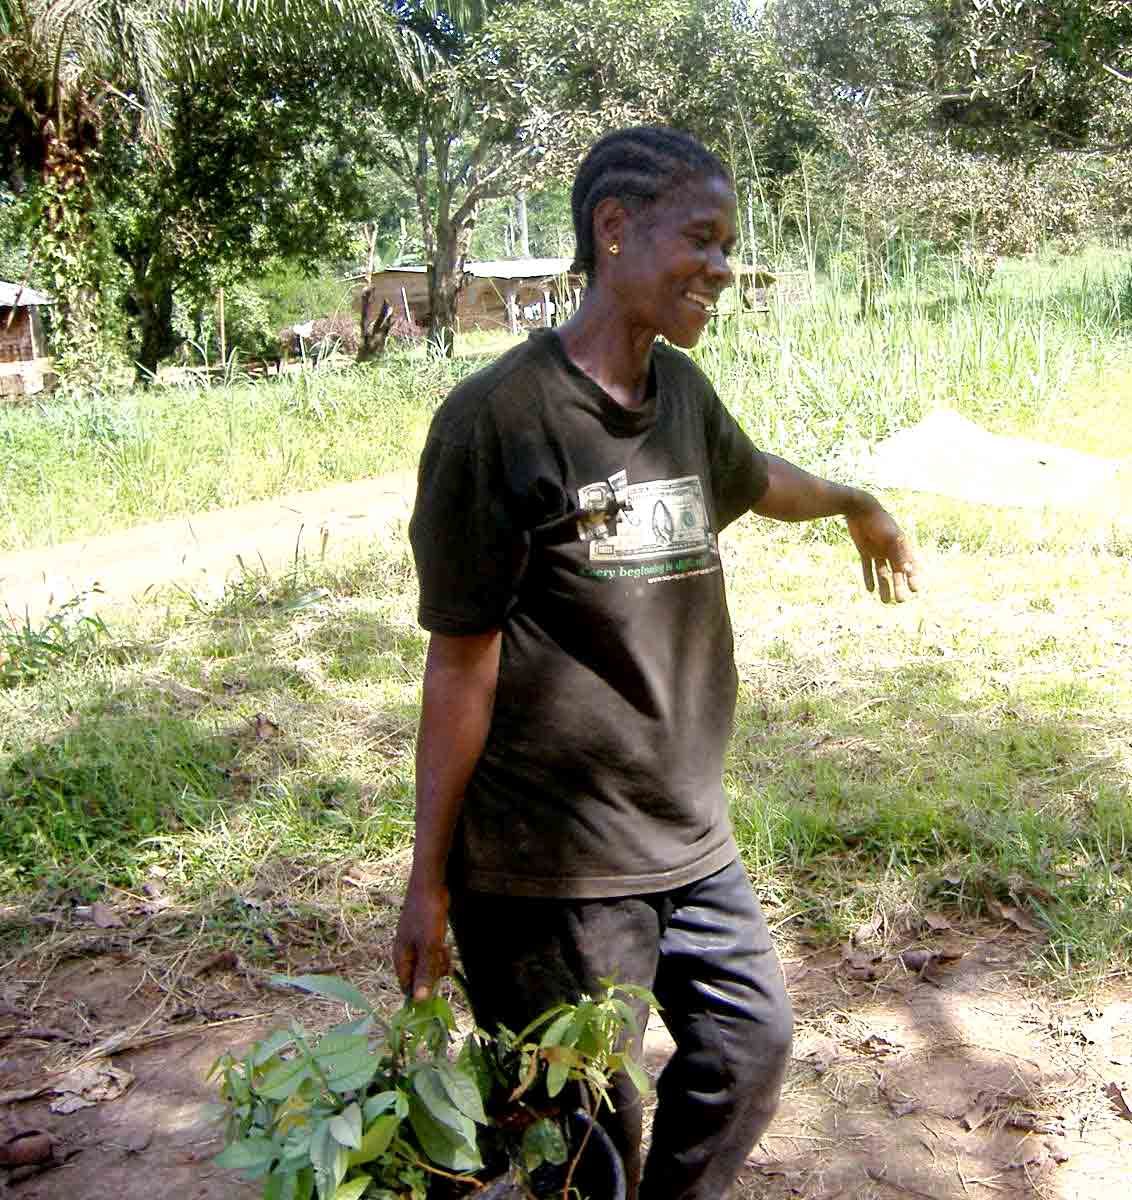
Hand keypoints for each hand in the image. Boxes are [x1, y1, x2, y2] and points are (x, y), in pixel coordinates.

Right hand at [393, 878, 451, 1000]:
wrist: (430, 885)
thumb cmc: (427, 914)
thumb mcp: (429, 946)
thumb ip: (424, 973)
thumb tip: (419, 1001)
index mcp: (401, 958)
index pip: (406, 987)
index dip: (421, 991)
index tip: (437, 989)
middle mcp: (405, 954)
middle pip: (419, 977)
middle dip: (433, 973)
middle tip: (443, 959)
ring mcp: (414, 945)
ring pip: (427, 966)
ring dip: (438, 962)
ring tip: (445, 948)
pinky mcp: (423, 937)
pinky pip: (431, 954)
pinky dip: (439, 953)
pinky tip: (445, 944)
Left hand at [845, 501, 918, 603]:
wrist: (860, 509)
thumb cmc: (879, 522)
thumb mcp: (891, 538)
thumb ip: (899, 554)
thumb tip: (908, 571)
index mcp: (902, 546)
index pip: (911, 566)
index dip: (914, 578)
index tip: (916, 591)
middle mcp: (891, 550)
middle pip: (897, 573)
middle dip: (899, 586)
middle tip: (901, 601)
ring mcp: (878, 550)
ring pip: (883, 573)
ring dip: (884, 586)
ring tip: (885, 601)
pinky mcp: (865, 550)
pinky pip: (868, 567)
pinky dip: (869, 578)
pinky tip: (870, 590)